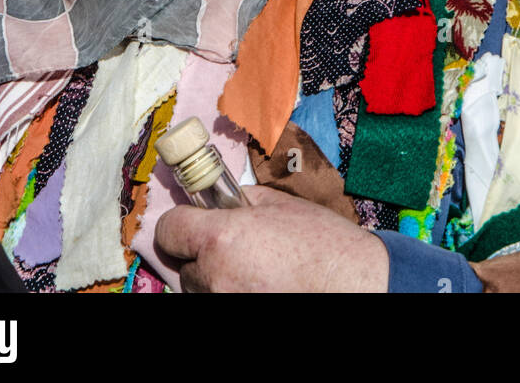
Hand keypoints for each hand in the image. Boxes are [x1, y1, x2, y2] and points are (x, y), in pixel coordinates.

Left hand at [154, 184, 388, 293]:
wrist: (352, 285)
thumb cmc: (322, 243)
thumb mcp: (279, 205)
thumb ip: (240, 202)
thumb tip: (219, 201)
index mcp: (220, 238)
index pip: (168, 230)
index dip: (180, 223)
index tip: (191, 222)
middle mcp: (215, 276)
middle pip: (184, 266)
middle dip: (202, 256)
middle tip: (235, 249)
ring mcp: (224, 305)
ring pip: (200, 290)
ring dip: (216, 280)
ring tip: (253, 273)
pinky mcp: (235, 318)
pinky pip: (219, 303)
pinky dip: (232, 294)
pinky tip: (259, 288)